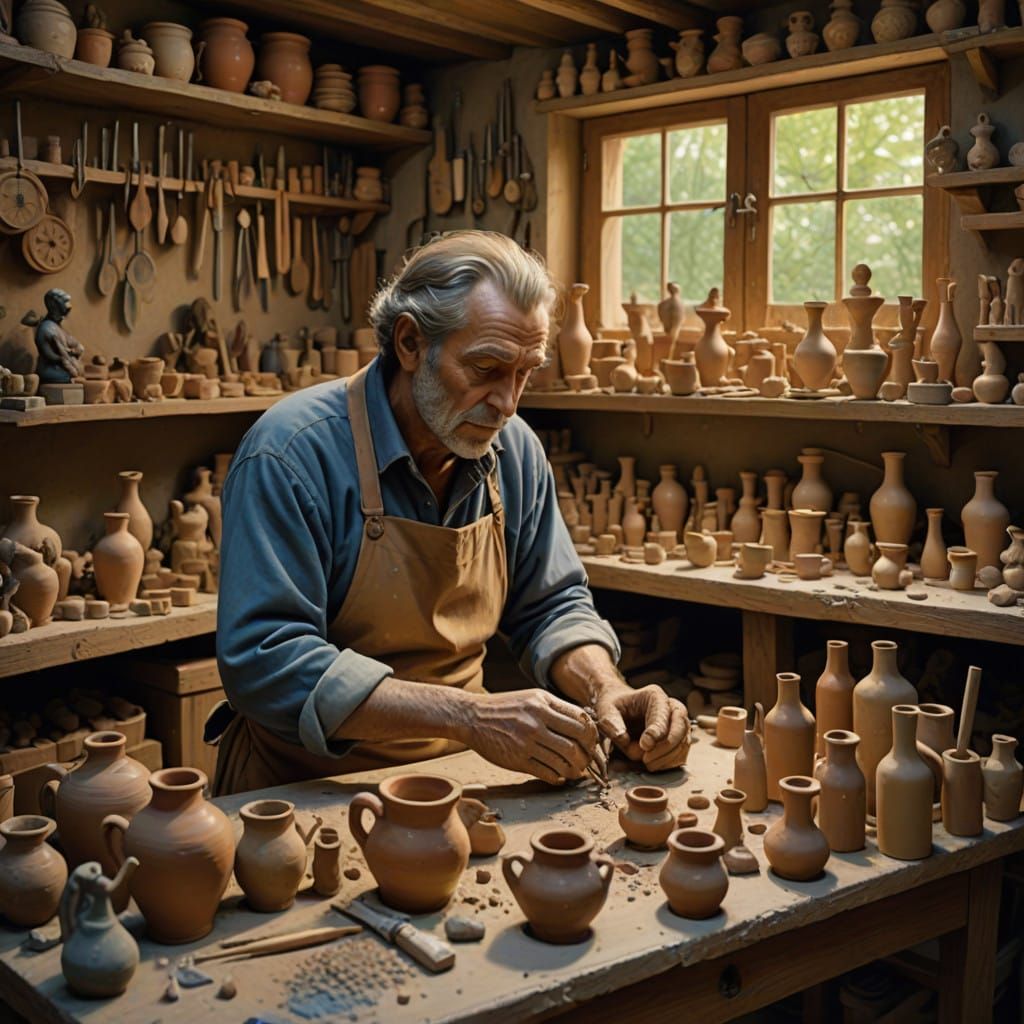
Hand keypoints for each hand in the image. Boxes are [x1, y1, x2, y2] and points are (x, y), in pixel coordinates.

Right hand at [459, 690, 598, 784]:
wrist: (471, 716)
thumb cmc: (504, 707)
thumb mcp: (531, 698)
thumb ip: (554, 708)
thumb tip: (582, 725)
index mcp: (542, 702)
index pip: (580, 719)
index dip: (591, 734)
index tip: (591, 741)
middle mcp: (536, 720)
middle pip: (576, 742)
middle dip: (587, 754)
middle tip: (586, 760)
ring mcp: (526, 741)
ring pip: (564, 760)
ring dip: (575, 769)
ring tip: (575, 770)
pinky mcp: (517, 759)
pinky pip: (547, 772)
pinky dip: (558, 777)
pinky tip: (559, 776)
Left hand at [595, 683, 690, 771]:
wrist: (621, 710)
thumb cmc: (615, 708)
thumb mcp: (606, 710)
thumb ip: (612, 723)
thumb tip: (623, 738)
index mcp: (654, 696)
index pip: (662, 714)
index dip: (656, 732)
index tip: (645, 745)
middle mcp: (672, 707)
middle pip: (680, 728)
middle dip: (664, 748)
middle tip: (645, 759)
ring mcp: (679, 723)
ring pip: (683, 744)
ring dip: (666, 759)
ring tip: (646, 763)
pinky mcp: (680, 739)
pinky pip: (681, 754)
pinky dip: (669, 764)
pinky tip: (653, 765)